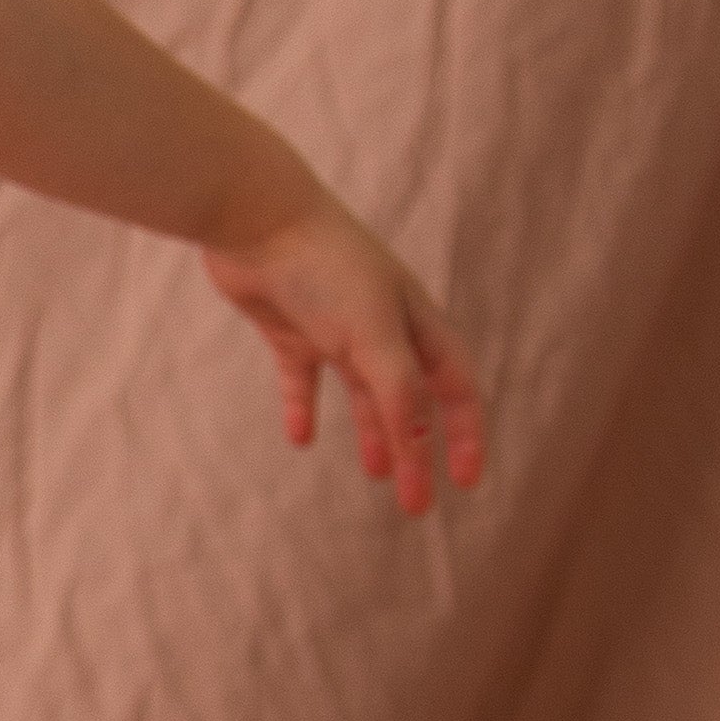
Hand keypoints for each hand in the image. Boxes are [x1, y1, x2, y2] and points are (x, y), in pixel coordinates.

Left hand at [203, 190, 487, 517]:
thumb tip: (419, 445)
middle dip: (417, 454)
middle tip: (416, 506)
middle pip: (409, 402)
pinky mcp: (290, 327)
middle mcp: (382, 327)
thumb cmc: (321, 266)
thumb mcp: (371, 332)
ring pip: (363, 394)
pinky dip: (304, 408)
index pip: (455, 389)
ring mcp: (335, 327)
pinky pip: (302, 378)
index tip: (468, 482)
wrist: (252, 214)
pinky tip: (301, 439)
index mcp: (415, 323)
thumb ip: (397, 388)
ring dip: (373, 434)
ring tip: (379, 475)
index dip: (466, 435)